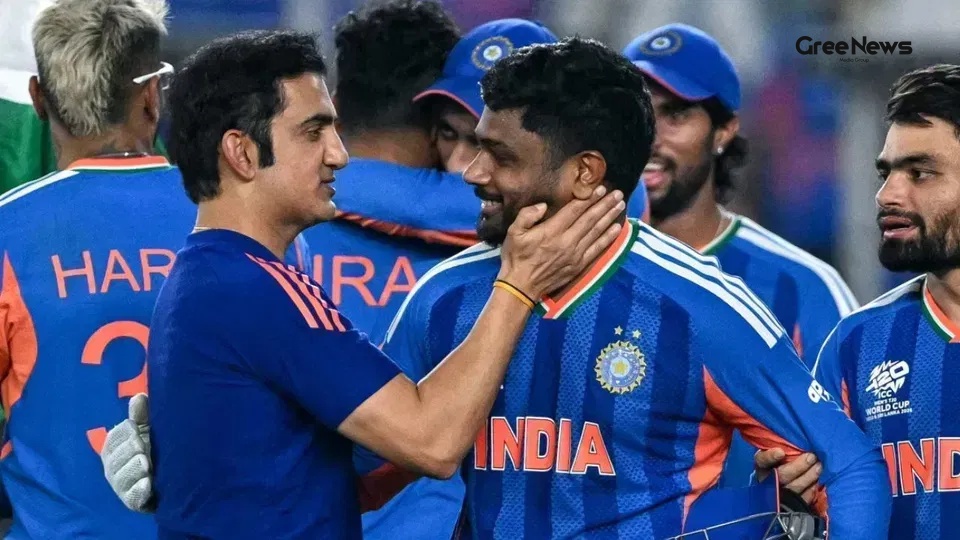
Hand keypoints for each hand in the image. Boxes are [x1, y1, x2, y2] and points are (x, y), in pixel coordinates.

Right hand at [101, 393, 155, 512]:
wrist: (173, 481)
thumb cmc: (156, 450)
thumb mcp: (150, 432)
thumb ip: (142, 417)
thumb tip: (139, 396)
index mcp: (115, 448)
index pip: (114, 438)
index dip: (125, 434)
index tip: (137, 430)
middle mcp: (113, 467)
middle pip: (115, 458)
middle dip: (129, 451)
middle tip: (143, 448)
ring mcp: (121, 486)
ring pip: (121, 477)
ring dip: (134, 469)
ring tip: (147, 465)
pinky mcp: (133, 502)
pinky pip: (132, 498)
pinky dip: (139, 490)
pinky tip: (148, 484)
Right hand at [498, 186, 624, 298]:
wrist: (521, 286)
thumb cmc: (516, 257)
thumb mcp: (513, 232)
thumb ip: (527, 215)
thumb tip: (543, 205)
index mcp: (551, 231)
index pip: (574, 210)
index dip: (589, 198)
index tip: (601, 188)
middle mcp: (567, 241)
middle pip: (589, 219)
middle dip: (604, 204)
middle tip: (617, 193)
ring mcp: (575, 254)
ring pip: (596, 231)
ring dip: (609, 217)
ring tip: (620, 204)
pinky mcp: (579, 265)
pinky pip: (597, 249)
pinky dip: (608, 238)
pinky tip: (617, 229)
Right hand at [755, 448, 821, 503]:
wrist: (780, 486)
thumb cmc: (780, 464)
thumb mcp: (777, 454)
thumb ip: (784, 449)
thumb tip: (798, 439)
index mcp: (762, 466)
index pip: (762, 460)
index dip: (770, 457)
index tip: (781, 452)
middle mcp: (768, 481)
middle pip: (781, 476)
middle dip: (798, 466)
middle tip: (811, 457)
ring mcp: (779, 495)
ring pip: (794, 488)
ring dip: (808, 477)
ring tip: (819, 466)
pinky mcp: (791, 504)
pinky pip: (802, 499)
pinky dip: (811, 490)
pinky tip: (817, 481)